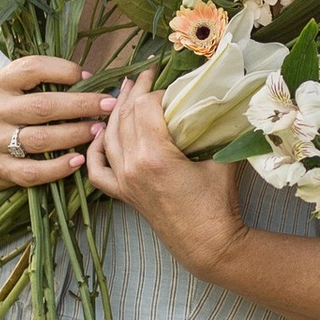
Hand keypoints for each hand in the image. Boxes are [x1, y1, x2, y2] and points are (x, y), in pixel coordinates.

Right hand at [0, 55, 113, 206]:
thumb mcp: (5, 93)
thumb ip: (35, 82)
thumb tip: (87, 77)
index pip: (34, 68)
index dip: (65, 70)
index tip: (89, 77)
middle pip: (44, 105)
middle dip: (82, 104)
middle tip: (109, 105)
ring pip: (42, 138)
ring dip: (75, 134)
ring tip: (99, 131)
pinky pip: (33, 171)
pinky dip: (58, 167)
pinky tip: (78, 161)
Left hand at [83, 71, 244, 276]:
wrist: (209, 244)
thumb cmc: (219, 204)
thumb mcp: (222, 159)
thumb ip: (218, 130)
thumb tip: (223, 101)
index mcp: (154, 155)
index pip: (145, 106)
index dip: (156, 89)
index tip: (170, 84)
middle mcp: (132, 165)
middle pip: (125, 115)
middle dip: (134, 91)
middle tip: (144, 74)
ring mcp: (123, 181)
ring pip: (108, 135)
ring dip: (115, 111)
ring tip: (124, 92)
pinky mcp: (123, 195)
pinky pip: (97, 169)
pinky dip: (95, 149)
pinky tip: (100, 133)